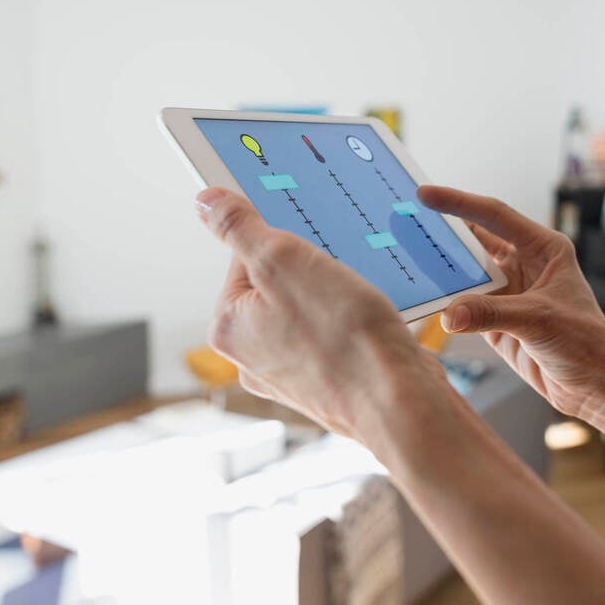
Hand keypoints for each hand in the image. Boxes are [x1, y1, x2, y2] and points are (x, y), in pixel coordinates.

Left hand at [195, 187, 446, 438]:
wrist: (400, 402)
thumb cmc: (344, 337)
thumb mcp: (283, 261)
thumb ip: (239, 228)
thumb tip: (205, 201)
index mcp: (230, 327)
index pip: (244, 256)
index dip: (283, 240)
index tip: (310, 241)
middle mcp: (252, 355)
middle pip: (278, 282)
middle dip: (312, 266)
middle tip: (340, 267)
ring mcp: (292, 373)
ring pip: (311, 308)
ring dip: (337, 292)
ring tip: (360, 296)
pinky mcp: (329, 381)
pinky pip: (336, 333)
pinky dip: (353, 321)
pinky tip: (373, 319)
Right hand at [417, 186, 604, 422]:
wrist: (594, 386)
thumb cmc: (585, 343)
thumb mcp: (538, 321)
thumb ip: (491, 313)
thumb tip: (448, 313)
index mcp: (543, 248)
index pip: (494, 216)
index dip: (459, 202)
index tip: (425, 194)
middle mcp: (524, 264)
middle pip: (474, 241)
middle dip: (442, 232)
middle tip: (405, 220)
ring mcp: (508, 292)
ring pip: (466, 272)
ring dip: (440, 268)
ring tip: (404, 255)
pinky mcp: (495, 319)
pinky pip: (463, 304)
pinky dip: (443, 302)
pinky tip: (421, 296)